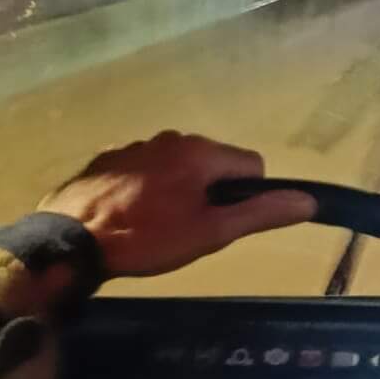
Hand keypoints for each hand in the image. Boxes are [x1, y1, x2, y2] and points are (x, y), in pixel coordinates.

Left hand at [40, 130, 315, 278]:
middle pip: (212, 164)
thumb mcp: (211, 232)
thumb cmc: (148, 237)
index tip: (222, 224)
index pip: (251, 165)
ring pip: (176, 167)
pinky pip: (143, 171)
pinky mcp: (106, 160)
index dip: (246, 197)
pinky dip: (144, 190)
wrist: (71, 241)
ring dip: (176, 191)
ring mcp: (135, 146)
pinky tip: (129, 217)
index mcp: (200, 151)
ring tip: (156, 227)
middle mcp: (170, 138)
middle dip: (210, 194)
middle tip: (189, 231)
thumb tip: (308, 201)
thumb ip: (261, 213)